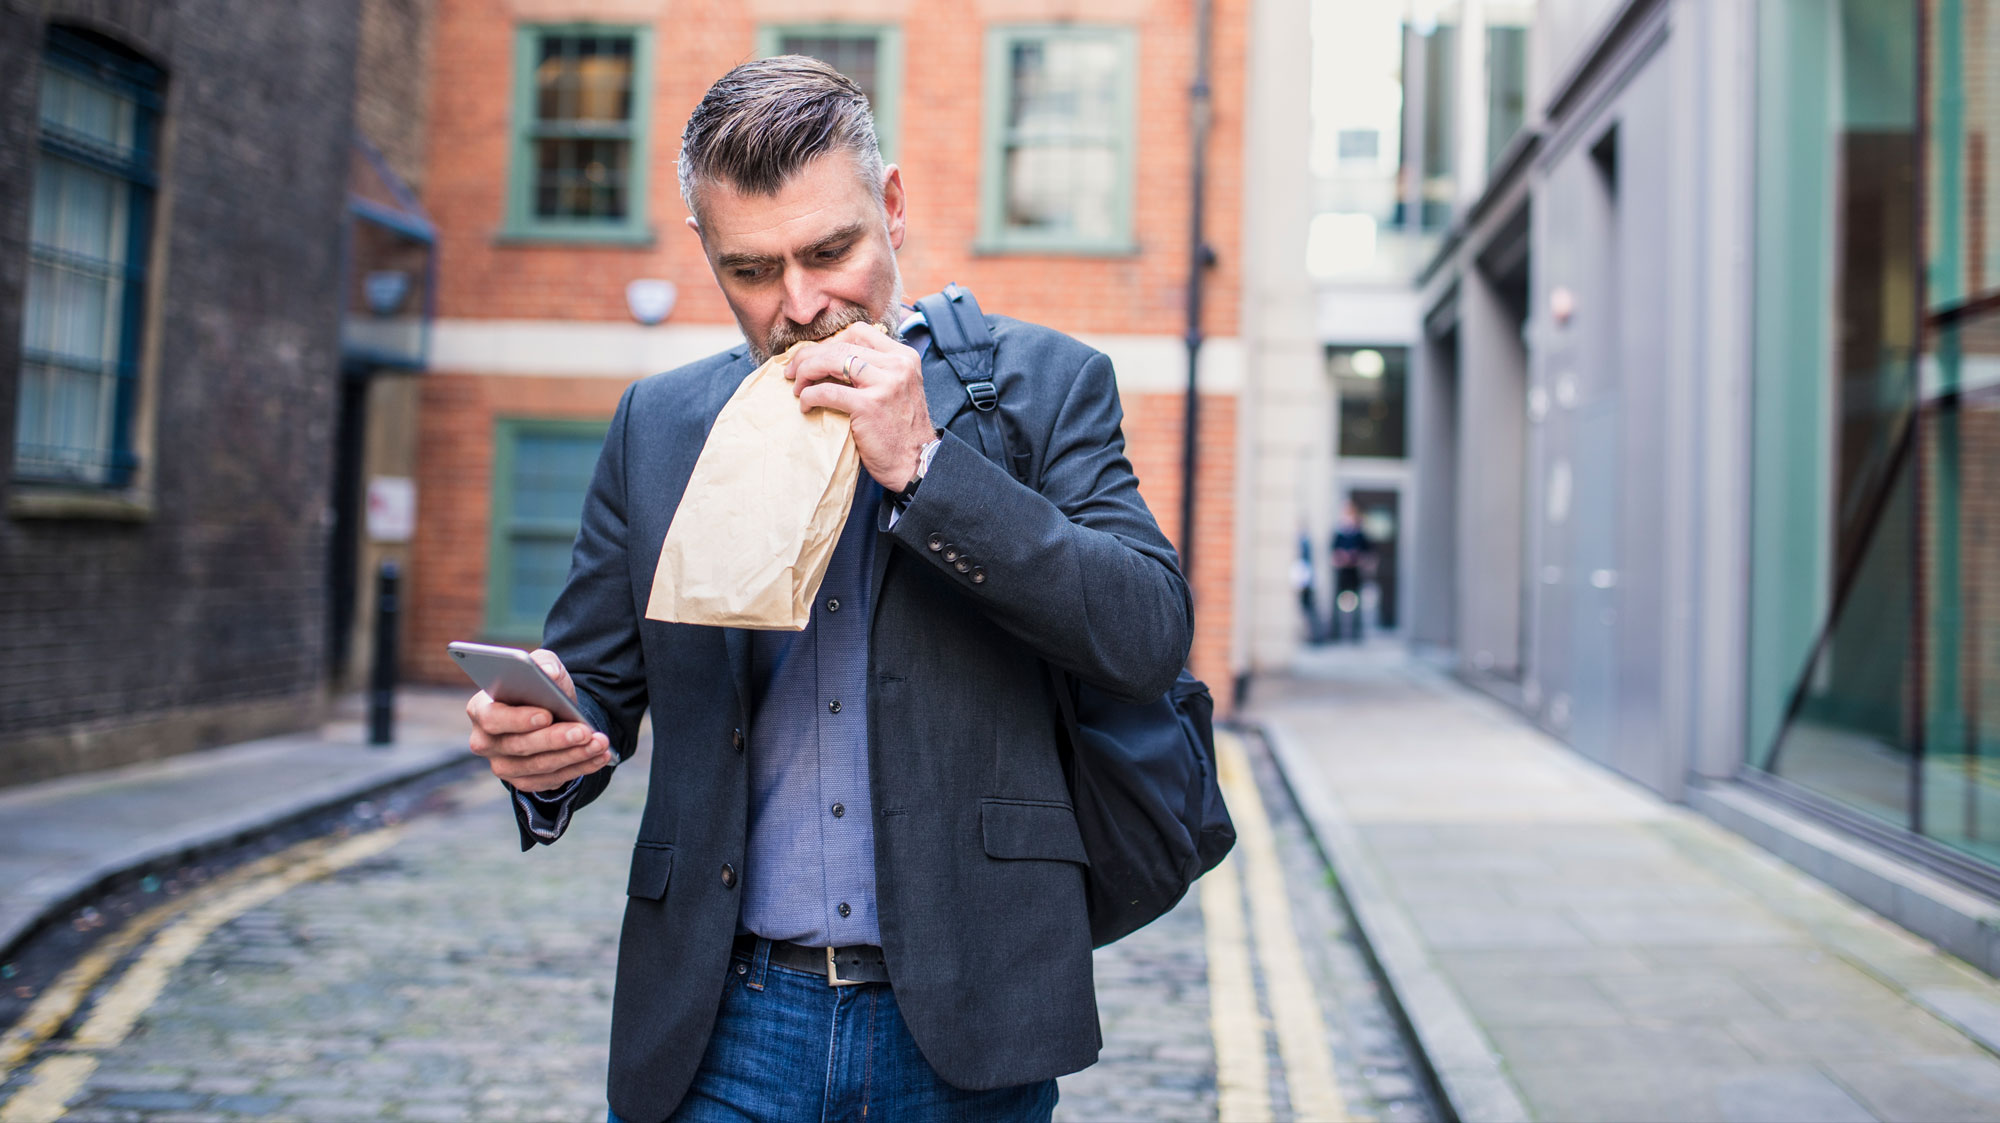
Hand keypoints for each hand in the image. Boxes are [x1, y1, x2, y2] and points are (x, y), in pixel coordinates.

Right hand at [464, 649, 612, 792]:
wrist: (553, 713)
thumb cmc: (540, 689)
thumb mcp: (543, 668)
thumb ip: (544, 663)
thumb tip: (550, 674)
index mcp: (481, 709)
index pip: (493, 718)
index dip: (518, 719)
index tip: (546, 715)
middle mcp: (486, 742)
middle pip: (519, 746)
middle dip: (555, 739)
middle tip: (584, 732)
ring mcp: (503, 765)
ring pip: (539, 766)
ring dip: (573, 755)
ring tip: (599, 743)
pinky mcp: (524, 781)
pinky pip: (552, 779)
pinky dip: (579, 767)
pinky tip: (599, 756)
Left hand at [787, 323, 933, 489]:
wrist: (916, 463)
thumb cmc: (900, 430)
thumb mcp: (898, 388)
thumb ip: (875, 370)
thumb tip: (829, 358)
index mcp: (904, 356)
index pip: (859, 332)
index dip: (830, 341)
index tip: (815, 357)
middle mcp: (897, 365)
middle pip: (841, 344)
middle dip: (809, 355)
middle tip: (793, 370)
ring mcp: (885, 383)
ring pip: (831, 361)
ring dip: (806, 370)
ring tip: (797, 386)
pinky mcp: (869, 405)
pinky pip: (827, 391)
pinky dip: (810, 396)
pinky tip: (806, 404)